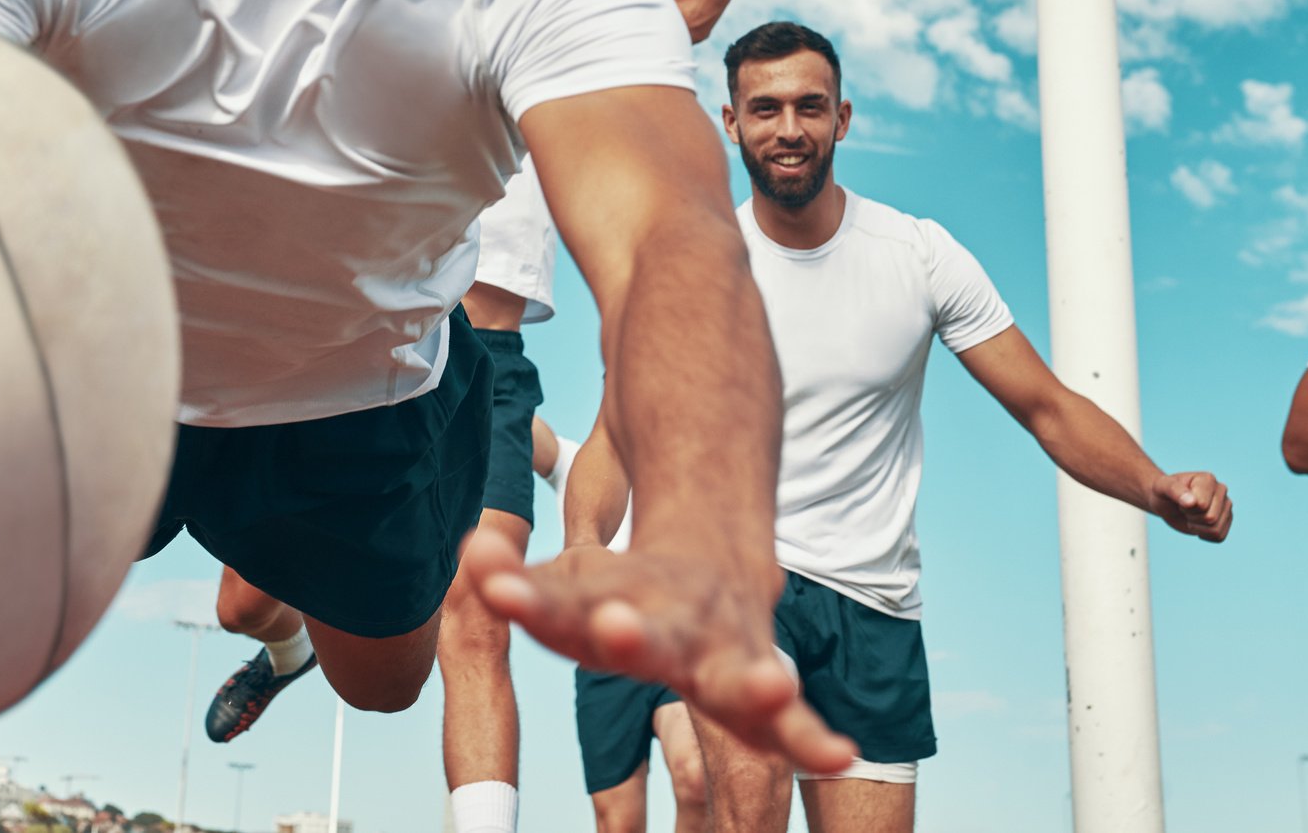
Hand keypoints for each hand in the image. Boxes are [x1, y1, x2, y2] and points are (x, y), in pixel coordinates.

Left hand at [464, 525, 855, 772]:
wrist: (714, 555)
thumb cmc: (625, 588)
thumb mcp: (565, 581)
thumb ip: (516, 579)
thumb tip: (471, 549)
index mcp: (608, 602)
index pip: (561, 604)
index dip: (528, 597)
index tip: (493, 584)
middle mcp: (667, 625)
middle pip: (646, 634)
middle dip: (630, 634)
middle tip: (614, 626)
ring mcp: (720, 651)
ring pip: (732, 670)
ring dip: (749, 683)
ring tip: (770, 687)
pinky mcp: (759, 683)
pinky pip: (788, 721)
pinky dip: (810, 736)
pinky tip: (837, 758)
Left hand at [1146, 471, 1231, 541]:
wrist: (1166, 503)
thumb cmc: (1163, 492)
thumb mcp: (1162, 487)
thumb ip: (1175, 490)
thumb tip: (1192, 502)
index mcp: (1208, 479)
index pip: (1202, 505)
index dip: (1187, 507)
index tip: (1180, 499)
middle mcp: (1221, 490)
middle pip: (1211, 518)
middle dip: (1192, 517)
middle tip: (1184, 508)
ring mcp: (1225, 505)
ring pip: (1216, 530)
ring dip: (1198, 527)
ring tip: (1191, 515)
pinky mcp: (1225, 520)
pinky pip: (1219, 537)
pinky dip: (1204, 535)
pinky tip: (1197, 525)